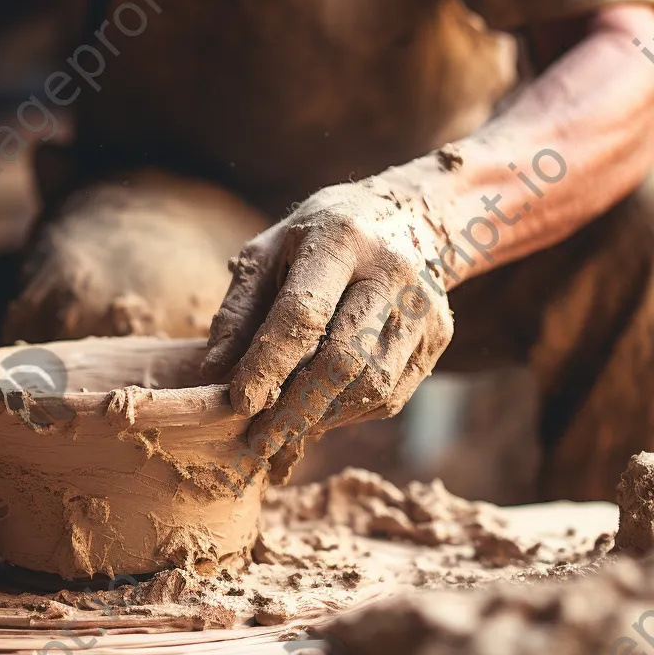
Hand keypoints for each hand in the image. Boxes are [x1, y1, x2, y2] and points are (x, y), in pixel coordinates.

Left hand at [202, 174, 455, 464]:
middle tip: (259, 439)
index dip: (268, 365)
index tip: (239, 402)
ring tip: (285, 427)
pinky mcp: (439, 335)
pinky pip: (393, 394)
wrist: (408, 215)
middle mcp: (391, 271)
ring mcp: (423, 305)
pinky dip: (350, 413)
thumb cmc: (320, 236)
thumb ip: (239, 308)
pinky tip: (321, 411)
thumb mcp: (270, 252)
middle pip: (345, 358)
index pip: (302, 314)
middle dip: (296, 408)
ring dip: (322, 416)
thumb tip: (215, 370)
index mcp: (341, 239)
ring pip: (373, 384)